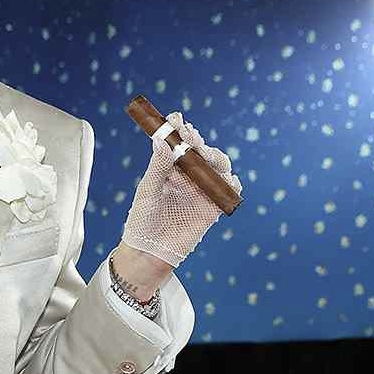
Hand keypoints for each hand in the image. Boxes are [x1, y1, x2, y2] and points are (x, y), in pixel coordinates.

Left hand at [121, 111, 242, 266]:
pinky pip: (228, 191)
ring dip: (215, 157)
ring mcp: (202, 190)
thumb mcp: (147, 190)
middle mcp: (189, 175)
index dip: (180, 128)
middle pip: (202, 150)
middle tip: (190, 138)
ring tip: (205, 156)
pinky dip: (231, 184)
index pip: (180, 141)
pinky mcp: (212, 208)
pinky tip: (226, 180)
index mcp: (171, 167)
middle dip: (198, 141)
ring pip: (218, 166)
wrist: (149, 252)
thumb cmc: (142, 220)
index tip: (176, 120)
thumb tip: (162, 140)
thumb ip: (158, 166)